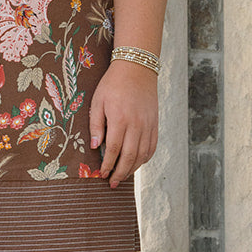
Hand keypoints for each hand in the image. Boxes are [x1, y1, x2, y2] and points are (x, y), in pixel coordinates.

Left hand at [88, 61, 159, 187]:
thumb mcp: (98, 101)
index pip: (114, 149)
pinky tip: (137, 164)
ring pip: (143, 154)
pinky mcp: (155, 123)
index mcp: (120, 118)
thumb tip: (96, 147)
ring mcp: (148, 124)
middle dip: (120, 173)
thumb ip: (96, 124)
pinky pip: (152, 146)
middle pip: (130, 156)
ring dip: (133, 169)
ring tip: (123, 176)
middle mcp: (136, 124)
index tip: (102, 174)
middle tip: (112, 183)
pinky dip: (145, 158)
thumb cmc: (112, 84)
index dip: (108, 164)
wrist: (137, 69)